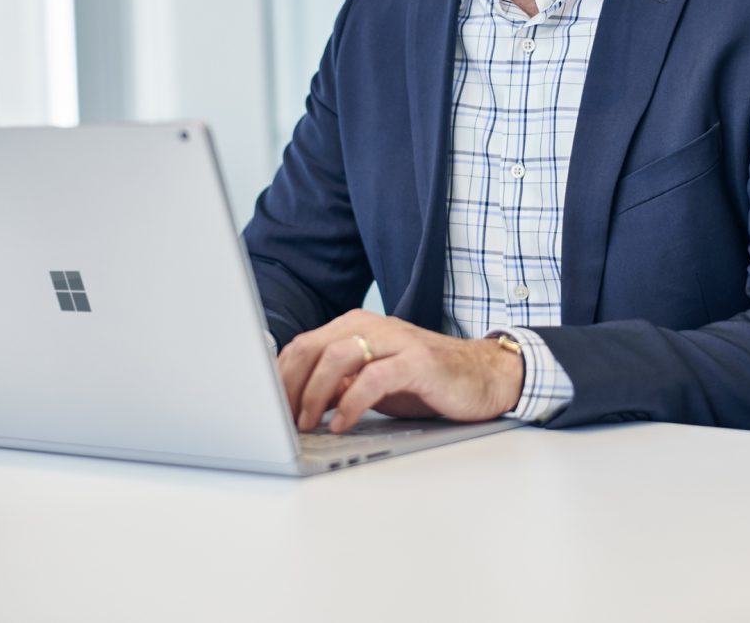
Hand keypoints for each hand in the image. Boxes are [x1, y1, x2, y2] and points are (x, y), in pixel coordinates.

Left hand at [277, 310, 523, 433]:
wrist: (483, 377)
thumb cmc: (425, 381)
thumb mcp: (373, 381)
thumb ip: (338, 383)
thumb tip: (295, 401)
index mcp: (356, 327)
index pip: (303, 345)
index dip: (279, 376)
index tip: (266, 406)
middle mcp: (373, 326)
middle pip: (312, 347)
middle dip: (289, 385)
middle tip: (279, 418)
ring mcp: (396, 341)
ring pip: (337, 356)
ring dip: (313, 394)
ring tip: (305, 423)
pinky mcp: (417, 362)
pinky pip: (373, 378)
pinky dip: (350, 402)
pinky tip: (341, 423)